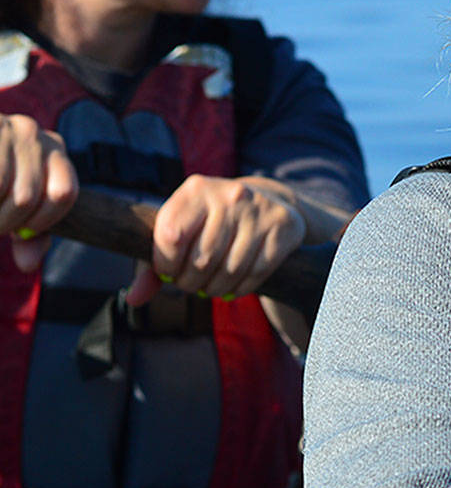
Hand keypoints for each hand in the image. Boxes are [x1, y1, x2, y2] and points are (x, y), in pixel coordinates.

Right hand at [0, 113, 77, 271]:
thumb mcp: (14, 199)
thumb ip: (30, 231)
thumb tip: (29, 264)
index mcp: (53, 150)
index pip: (64, 194)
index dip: (41, 222)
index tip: (21, 230)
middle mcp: (34, 133)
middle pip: (26, 198)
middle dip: (3, 223)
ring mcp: (6, 127)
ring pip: (3, 192)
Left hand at [125, 175, 305, 304]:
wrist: (267, 202)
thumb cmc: (212, 223)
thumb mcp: (182, 231)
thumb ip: (154, 265)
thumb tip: (133, 298)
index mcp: (196, 189)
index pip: (171, 236)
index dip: (166, 264)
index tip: (169, 273)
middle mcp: (230, 194)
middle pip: (202, 258)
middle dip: (191, 282)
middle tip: (191, 285)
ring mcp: (258, 209)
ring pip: (230, 269)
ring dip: (215, 289)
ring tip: (210, 288)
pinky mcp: (281, 226)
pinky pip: (256, 272)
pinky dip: (241, 288)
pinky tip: (233, 286)